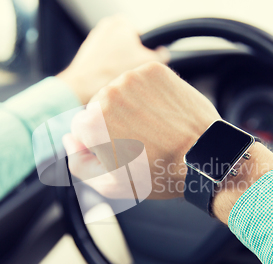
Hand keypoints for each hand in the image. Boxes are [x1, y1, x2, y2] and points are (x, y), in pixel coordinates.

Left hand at [57, 16, 169, 103]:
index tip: (142, 67)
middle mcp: (105, 27)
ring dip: (120, 67)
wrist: (82, 87)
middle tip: (132, 75)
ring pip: (116, 56)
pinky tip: (108, 82)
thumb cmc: (113, 73)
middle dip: (132, 60)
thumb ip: (160, 55)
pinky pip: (104, 63)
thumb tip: (163, 54)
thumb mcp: (147, 63)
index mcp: (121, 23)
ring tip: (119, 79)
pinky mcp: (86, 55)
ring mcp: (94, 40)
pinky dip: (108, 72)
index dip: (146, 54)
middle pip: (129, 46)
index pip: (142, 38)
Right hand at [63, 62, 220, 199]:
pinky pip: (141, 81)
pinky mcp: (154, 70)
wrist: (202, 157)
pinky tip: (162, 113)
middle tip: (139, 141)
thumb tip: (70, 138)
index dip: (99, 142)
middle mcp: (107, 94)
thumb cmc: (157, 174)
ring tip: (153, 127)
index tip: (120, 150)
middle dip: (113, 122)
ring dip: (130, 106)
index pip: (81, 126)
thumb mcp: (109, 185)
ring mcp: (132, 78)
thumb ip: (78, 162)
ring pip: (120, 91)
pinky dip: (149, 94)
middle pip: (99, 106)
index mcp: (90, 122)